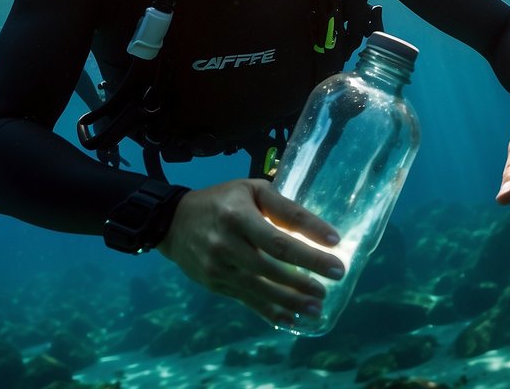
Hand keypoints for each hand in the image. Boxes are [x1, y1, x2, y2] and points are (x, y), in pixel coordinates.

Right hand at [157, 178, 344, 323]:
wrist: (173, 223)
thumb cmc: (221, 201)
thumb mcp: (250, 190)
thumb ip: (281, 207)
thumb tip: (316, 229)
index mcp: (237, 216)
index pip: (278, 234)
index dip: (308, 242)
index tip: (336, 244)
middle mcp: (227, 244)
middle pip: (272, 265)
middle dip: (306, 274)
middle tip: (335, 277)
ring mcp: (220, 268)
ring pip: (261, 288)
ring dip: (293, 300)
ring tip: (319, 305)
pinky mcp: (216, 284)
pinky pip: (248, 301)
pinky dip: (271, 312)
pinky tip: (292, 318)